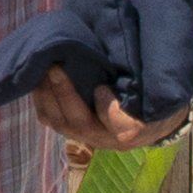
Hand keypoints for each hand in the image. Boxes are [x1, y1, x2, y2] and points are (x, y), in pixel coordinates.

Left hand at [30, 75, 184, 156]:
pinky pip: (52, 121)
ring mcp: (88, 138)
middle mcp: (108, 139)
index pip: (120, 127)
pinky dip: (42, 101)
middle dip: (65, 94)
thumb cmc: (150, 98)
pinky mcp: (73, 133)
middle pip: (81, 123)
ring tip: (40, 70)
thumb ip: (141, 81)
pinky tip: (37, 81)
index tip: (102, 88)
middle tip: (55, 67)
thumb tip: (128, 52)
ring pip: (61, 123)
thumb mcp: (154, 91)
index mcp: (135, 129)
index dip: (108, 109)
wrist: (148, 122)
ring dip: (48, 97)